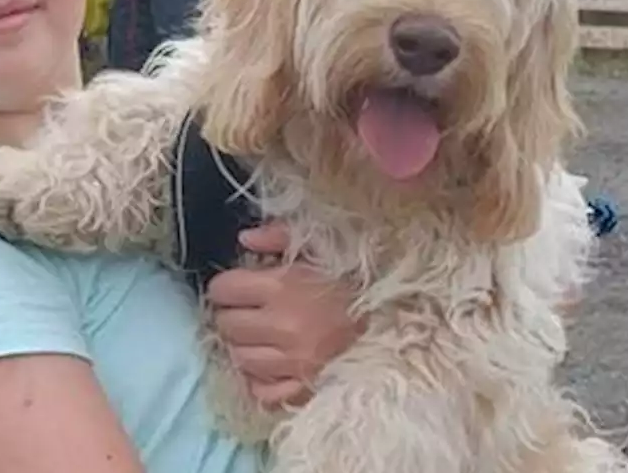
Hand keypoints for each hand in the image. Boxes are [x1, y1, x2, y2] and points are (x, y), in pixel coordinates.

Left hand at [206, 222, 363, 408]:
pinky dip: (261, 379)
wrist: (404, 316)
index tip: (236, 287)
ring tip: (260, 337)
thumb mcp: (322, 246)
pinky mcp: (305, 387)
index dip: (226, 287)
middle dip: (232, 315)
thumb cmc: (359, 278)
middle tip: (247, 311)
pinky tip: (271, 365)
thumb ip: (279, 237)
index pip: (224, 290)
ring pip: (240, 359)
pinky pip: (262, 391)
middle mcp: (282, 326)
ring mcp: (292, 361)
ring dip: (245, 346)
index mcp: (282, 287)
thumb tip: (244, 239)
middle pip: (227, 325)